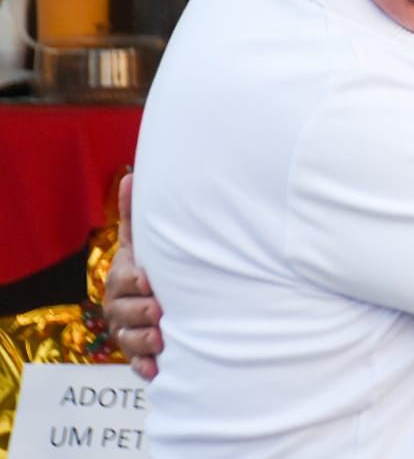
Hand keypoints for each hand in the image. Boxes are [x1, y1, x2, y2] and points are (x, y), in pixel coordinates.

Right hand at [105, 173, 163, 379]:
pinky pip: (137, 364)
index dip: (136, 282)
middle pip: (125, 312)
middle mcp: (121, 305)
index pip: (125, 279)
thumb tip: (130, 175)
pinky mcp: (138, 354)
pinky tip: (157, 369)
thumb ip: (136, 215)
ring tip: (161, 339)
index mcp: (124, 277)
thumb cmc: (155, 264)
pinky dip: (146, 367)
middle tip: (160, 312)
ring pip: (128, 339)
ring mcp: (127, 330)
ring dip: (143, 341)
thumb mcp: (147, 242)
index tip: (151, 281)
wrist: (161, 297)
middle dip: (142, 312)